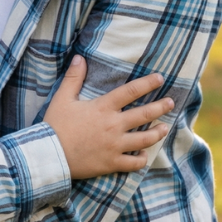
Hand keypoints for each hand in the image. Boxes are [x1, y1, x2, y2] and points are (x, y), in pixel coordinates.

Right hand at [45, 56, 172, 179]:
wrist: (50, 155)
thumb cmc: (55, 125)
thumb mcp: (62, 98)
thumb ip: (73, 78)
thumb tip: (79, 58)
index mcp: (103, 107)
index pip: (130, 91)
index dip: (147, 84)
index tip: (160, 79)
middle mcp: (113, 125)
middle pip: (144, 114)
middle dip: (160, 107)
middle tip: (171, 103)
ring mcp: (115, 145)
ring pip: (144, 139)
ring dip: (157, 133)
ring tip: (165, 128)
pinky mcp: (112, 162)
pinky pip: (134, 163)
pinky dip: (141, 159)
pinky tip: (144, 155)